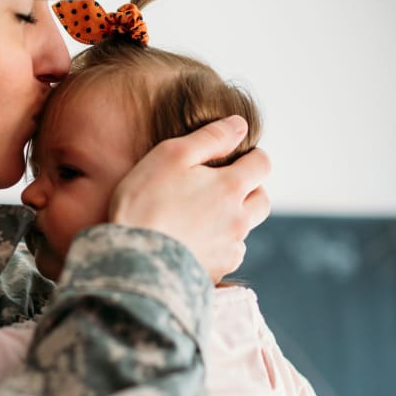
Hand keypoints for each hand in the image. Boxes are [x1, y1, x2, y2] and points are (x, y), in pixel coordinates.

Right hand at [108, 116, 270, 281]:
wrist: (132, 259)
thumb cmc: (145, 203)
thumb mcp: (170, 156)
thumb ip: (209, 138)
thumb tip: (239, 124)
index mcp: (231, 187)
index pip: (262, 164)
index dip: (252, 156)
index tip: (235, 157)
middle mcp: (238, 218)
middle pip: (262, 199)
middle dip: (249, 188)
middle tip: (220, 186)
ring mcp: (229, 248)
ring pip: (245, 228)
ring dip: (233, 219)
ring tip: (202, 217)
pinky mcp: (217, 271)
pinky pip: (229, 254)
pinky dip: (219, 246)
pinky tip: (194, 242)